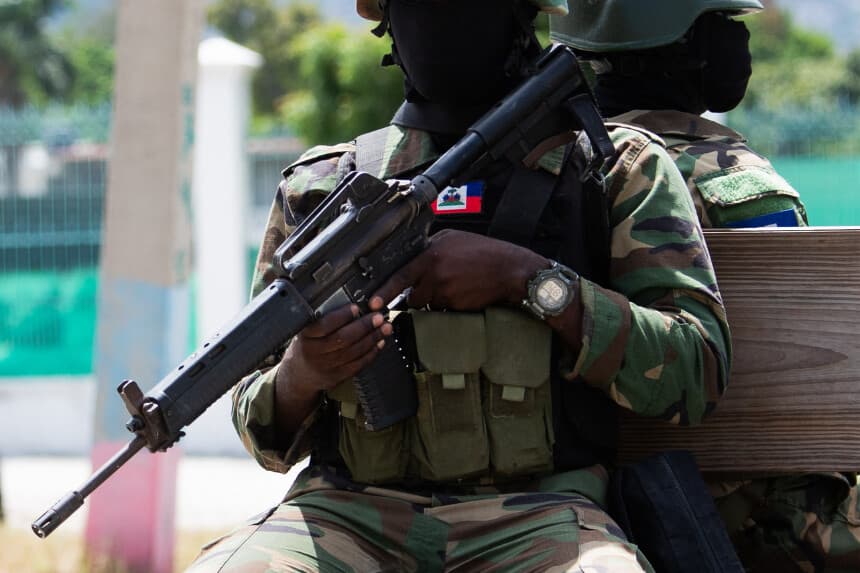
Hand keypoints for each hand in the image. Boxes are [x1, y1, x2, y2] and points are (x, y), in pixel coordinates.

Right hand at [279, 303, 391, 398]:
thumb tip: (349, 300)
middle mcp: (316, 352)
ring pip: (354, 351)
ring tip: (385, 327)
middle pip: (343, 338)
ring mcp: (328, 365)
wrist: (301, 373)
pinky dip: (372, 352)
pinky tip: (379, 342)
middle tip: (377, 317)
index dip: (342, 316)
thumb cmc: (307, 345)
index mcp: (307, 336)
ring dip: (373, 338)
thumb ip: (323, 317)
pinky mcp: (339, 375)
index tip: (355, 307)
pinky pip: (359, 363)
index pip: (324, 325)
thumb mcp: (307, 329)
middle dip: (364, 326)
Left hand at [370, 229, 547, 311]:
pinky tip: (463, 292)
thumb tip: (415, 256)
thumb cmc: (484, 252)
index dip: (385, 290)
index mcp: (432, 255)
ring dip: (435, 299)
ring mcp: (446, 293)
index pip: (401, 275)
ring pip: (429, 303)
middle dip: (418, 295)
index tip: (373, 302)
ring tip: (455, 285)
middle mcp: (436, 275)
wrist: (510, 270)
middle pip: (413, 296)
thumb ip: (431, 247)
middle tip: (435, 286)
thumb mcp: (453, 238)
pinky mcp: (456, 307)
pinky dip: (449, 304)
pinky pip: (444, 310)